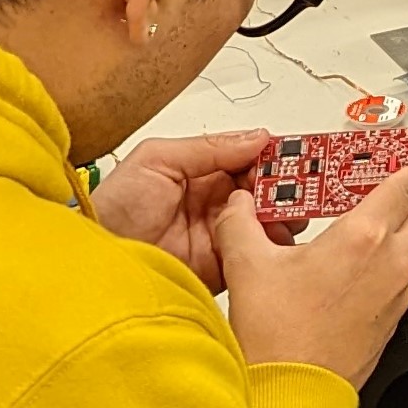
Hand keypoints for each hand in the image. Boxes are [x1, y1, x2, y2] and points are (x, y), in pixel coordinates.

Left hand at [92, 131, 290, 291]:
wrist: (98, 260)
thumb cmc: (116, 206)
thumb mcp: (157, 160)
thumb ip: (208, 148)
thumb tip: (257, 136)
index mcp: (199, 174)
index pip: (248, 162)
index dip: (273, 159)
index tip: (300, 156)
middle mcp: (213, 204)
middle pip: (262, 193)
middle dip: (286, 188)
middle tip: (309, 187)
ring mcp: (219, 238)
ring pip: (264, 225)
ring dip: (283, 218)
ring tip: (298, 213)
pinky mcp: (221, 270)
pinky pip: (253, 258)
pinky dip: (270, 251)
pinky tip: (283, 242)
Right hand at [215, 156, 407, 386]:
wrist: (293, 394)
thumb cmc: (279, 336)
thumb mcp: (248, 264)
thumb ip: (241, 222)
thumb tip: (239, 205)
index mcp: (363, 238)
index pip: (407, 186)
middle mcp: (390, 264)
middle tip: (393, 189)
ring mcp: (396, 296)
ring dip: (400, 235)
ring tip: (361, 232)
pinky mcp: (391, 323)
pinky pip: (399, 282)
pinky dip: (386, 268)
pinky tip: (352, 274)